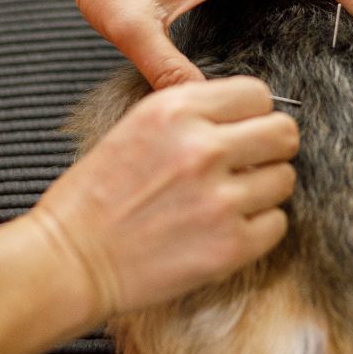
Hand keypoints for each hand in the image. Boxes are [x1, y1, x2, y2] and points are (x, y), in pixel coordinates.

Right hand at [31, 77, 295, 318]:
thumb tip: (250, 112)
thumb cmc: (97, 195)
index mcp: (177, 109)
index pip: (258, 93)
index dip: (254, 113)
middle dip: (272, 146)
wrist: (67, 260)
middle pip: (284, 131)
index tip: (245, 128)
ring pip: (285, 178)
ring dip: (265, 189)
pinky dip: (259, 228)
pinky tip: (228, 228)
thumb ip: (196, 111)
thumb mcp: (140, 124)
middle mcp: (202, 147)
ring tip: (232, 199)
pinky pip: (277, 224)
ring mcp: (219, 199)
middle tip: (252, 162)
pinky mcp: (228, 246)